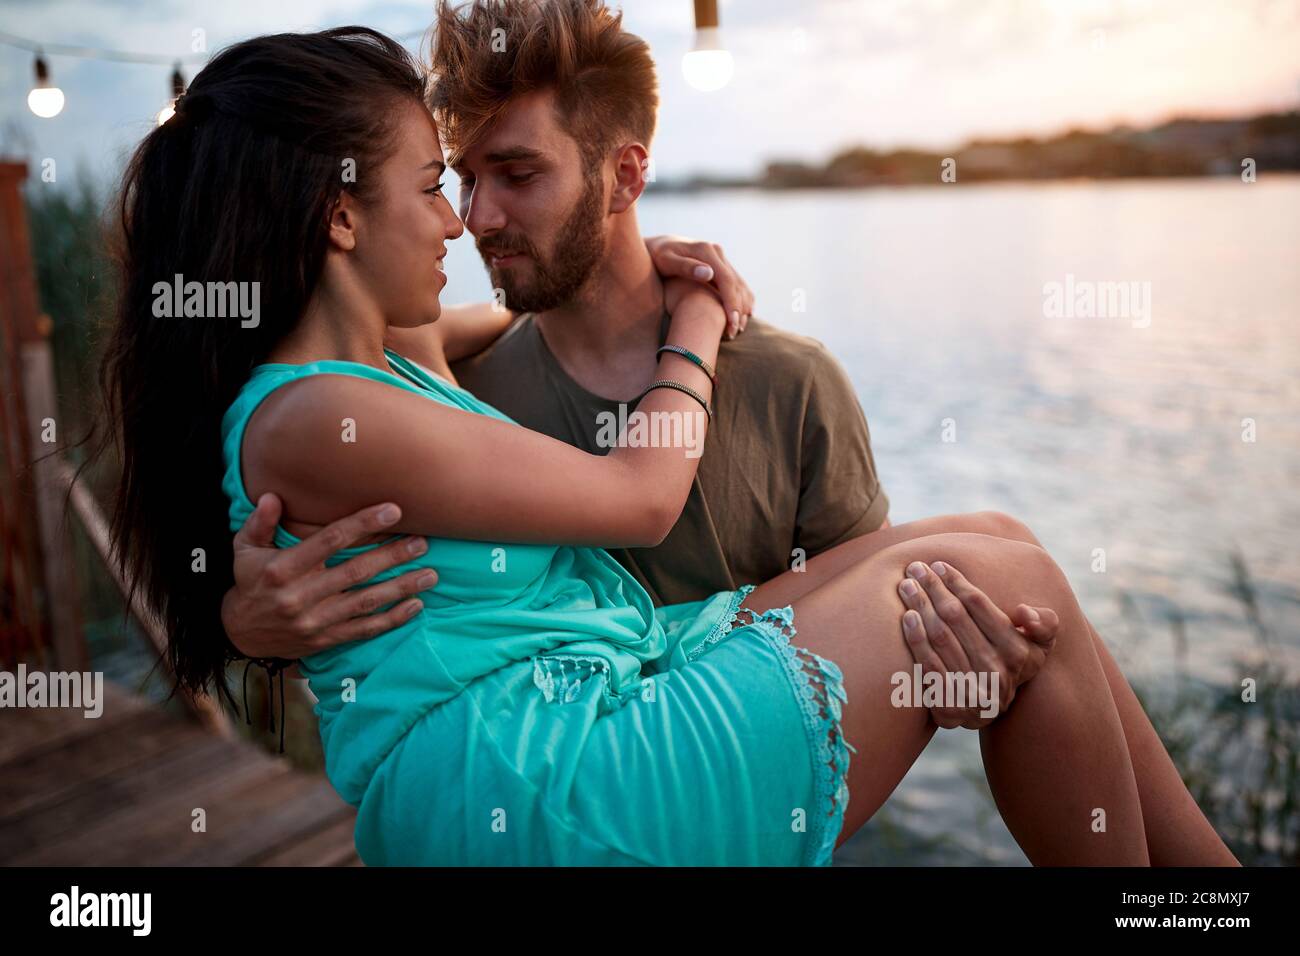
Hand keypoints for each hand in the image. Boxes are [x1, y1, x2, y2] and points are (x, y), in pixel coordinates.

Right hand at [221, 494, 438, 669]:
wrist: (240, 633)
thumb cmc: (249, 582)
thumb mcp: (244, 549)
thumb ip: (259, 522)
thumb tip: (273, 496)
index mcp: (283, 568)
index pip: (329, 541)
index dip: (363, 524)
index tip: (393, 510)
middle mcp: (301, 595)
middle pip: (356, 571)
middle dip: (393, 556)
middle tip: (423, 542)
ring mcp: (315, 621)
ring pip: (366, 602)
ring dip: (402, 587)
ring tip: (431, 574)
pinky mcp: (326, 639)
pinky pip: (365, 630)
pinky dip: (393, 619)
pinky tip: (416, 606)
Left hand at [645, 235, 753, 338]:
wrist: (658, 246)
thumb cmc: (657, 258)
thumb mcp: (667, 262)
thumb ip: (686, 267)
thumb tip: (709, 274)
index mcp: (706, 251)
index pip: (726, 279)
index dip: (731, 302)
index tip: (731, 322)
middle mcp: (716, 252)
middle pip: (736, 283)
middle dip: (738, 309)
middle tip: (734, 332)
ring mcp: (720, 258)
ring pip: (739, 284)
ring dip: (742, 307)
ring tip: (738, 329)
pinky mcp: (721, 264)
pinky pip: (737, 284)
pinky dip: (742, 300)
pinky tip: (742, 317)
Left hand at [896, 560, 1057, 728]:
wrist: (989, 710)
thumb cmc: (1011, 663)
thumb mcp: (1039, 646)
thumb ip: (1044, 625)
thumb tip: (1024, 614)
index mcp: (1018, 653)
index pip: (981, 607)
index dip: (958, 583)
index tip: (939, 565)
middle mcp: (996, 673)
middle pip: (955, 618)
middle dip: (933, 588)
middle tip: (915, 568)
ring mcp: (972, 692)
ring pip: (940, 638)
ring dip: (919, 606)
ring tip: (906, 585)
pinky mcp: (949, 708)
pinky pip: (928, 666)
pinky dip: (916, 639)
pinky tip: (906, 617)